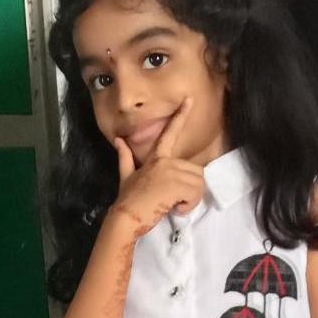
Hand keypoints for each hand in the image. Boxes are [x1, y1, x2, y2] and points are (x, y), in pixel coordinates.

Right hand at [107, 97, 204, 236]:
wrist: (125, 217)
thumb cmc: (127, 199)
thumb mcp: (126, 175)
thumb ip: (125, 157)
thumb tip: (118, 140)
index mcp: (157, 158)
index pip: (170, 133)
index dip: (181, 116)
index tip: (190, 99)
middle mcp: (166, 161)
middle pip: (196, 171)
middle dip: (191, 189)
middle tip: (175, 201)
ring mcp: (172, 171)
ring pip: (198, 183)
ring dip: (191, 199)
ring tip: (174, 205)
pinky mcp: (177, 185)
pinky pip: (196, 193)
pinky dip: (189, 205)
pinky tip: (176, 209)